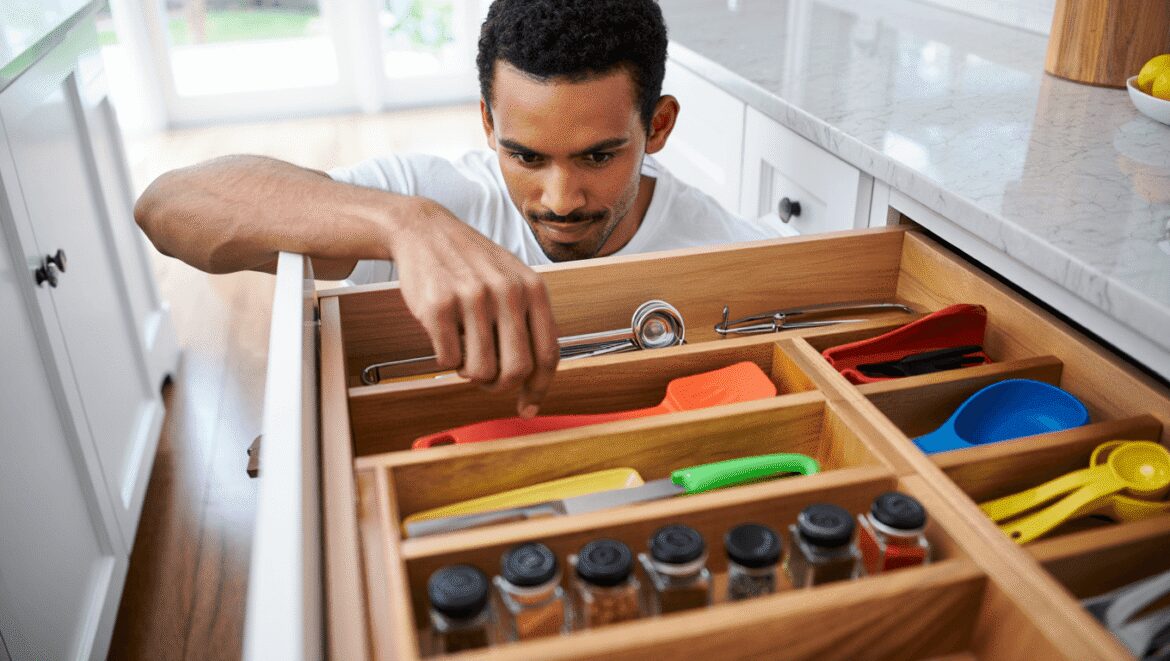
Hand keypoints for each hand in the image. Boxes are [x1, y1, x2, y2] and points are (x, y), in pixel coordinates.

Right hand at [390, 200, 559, 416]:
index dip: (539, 388)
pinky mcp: (438, 306)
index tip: (527, 407)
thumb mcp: (512, 280)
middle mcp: (507, 292)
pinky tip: (444, 336)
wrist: (425, 230)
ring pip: (480, 371)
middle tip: (486, 378)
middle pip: (517, 370)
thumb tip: (533, 382)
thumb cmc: (471, 262)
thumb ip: (529, 322)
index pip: (548, 354)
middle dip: (500, 385)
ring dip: (469, 373)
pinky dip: (445, 359)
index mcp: (533, 289)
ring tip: (463, 351)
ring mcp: (473, 298)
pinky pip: (447, 360)